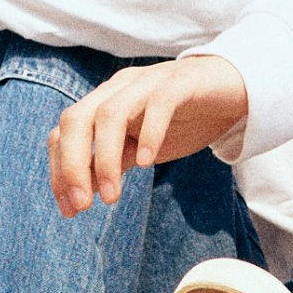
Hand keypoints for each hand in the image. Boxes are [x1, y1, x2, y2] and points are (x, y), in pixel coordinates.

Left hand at [47, 56, 251, 216]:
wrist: (232, 88)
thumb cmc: (183, 118)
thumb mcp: (142, 146)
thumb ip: (114, 161)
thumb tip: (84, 190)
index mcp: (105, 101)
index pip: (64, 132)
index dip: (60, 171)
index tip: (70, 210)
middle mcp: (119, 88)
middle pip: (76, 118)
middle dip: (71, 165)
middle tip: (83, 205)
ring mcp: (148, 82)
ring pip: (109, 113)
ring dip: (104, 158)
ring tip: (112, 196)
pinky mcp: (180, 83)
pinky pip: (158, 104)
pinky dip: (148, 133)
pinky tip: (147, 163)